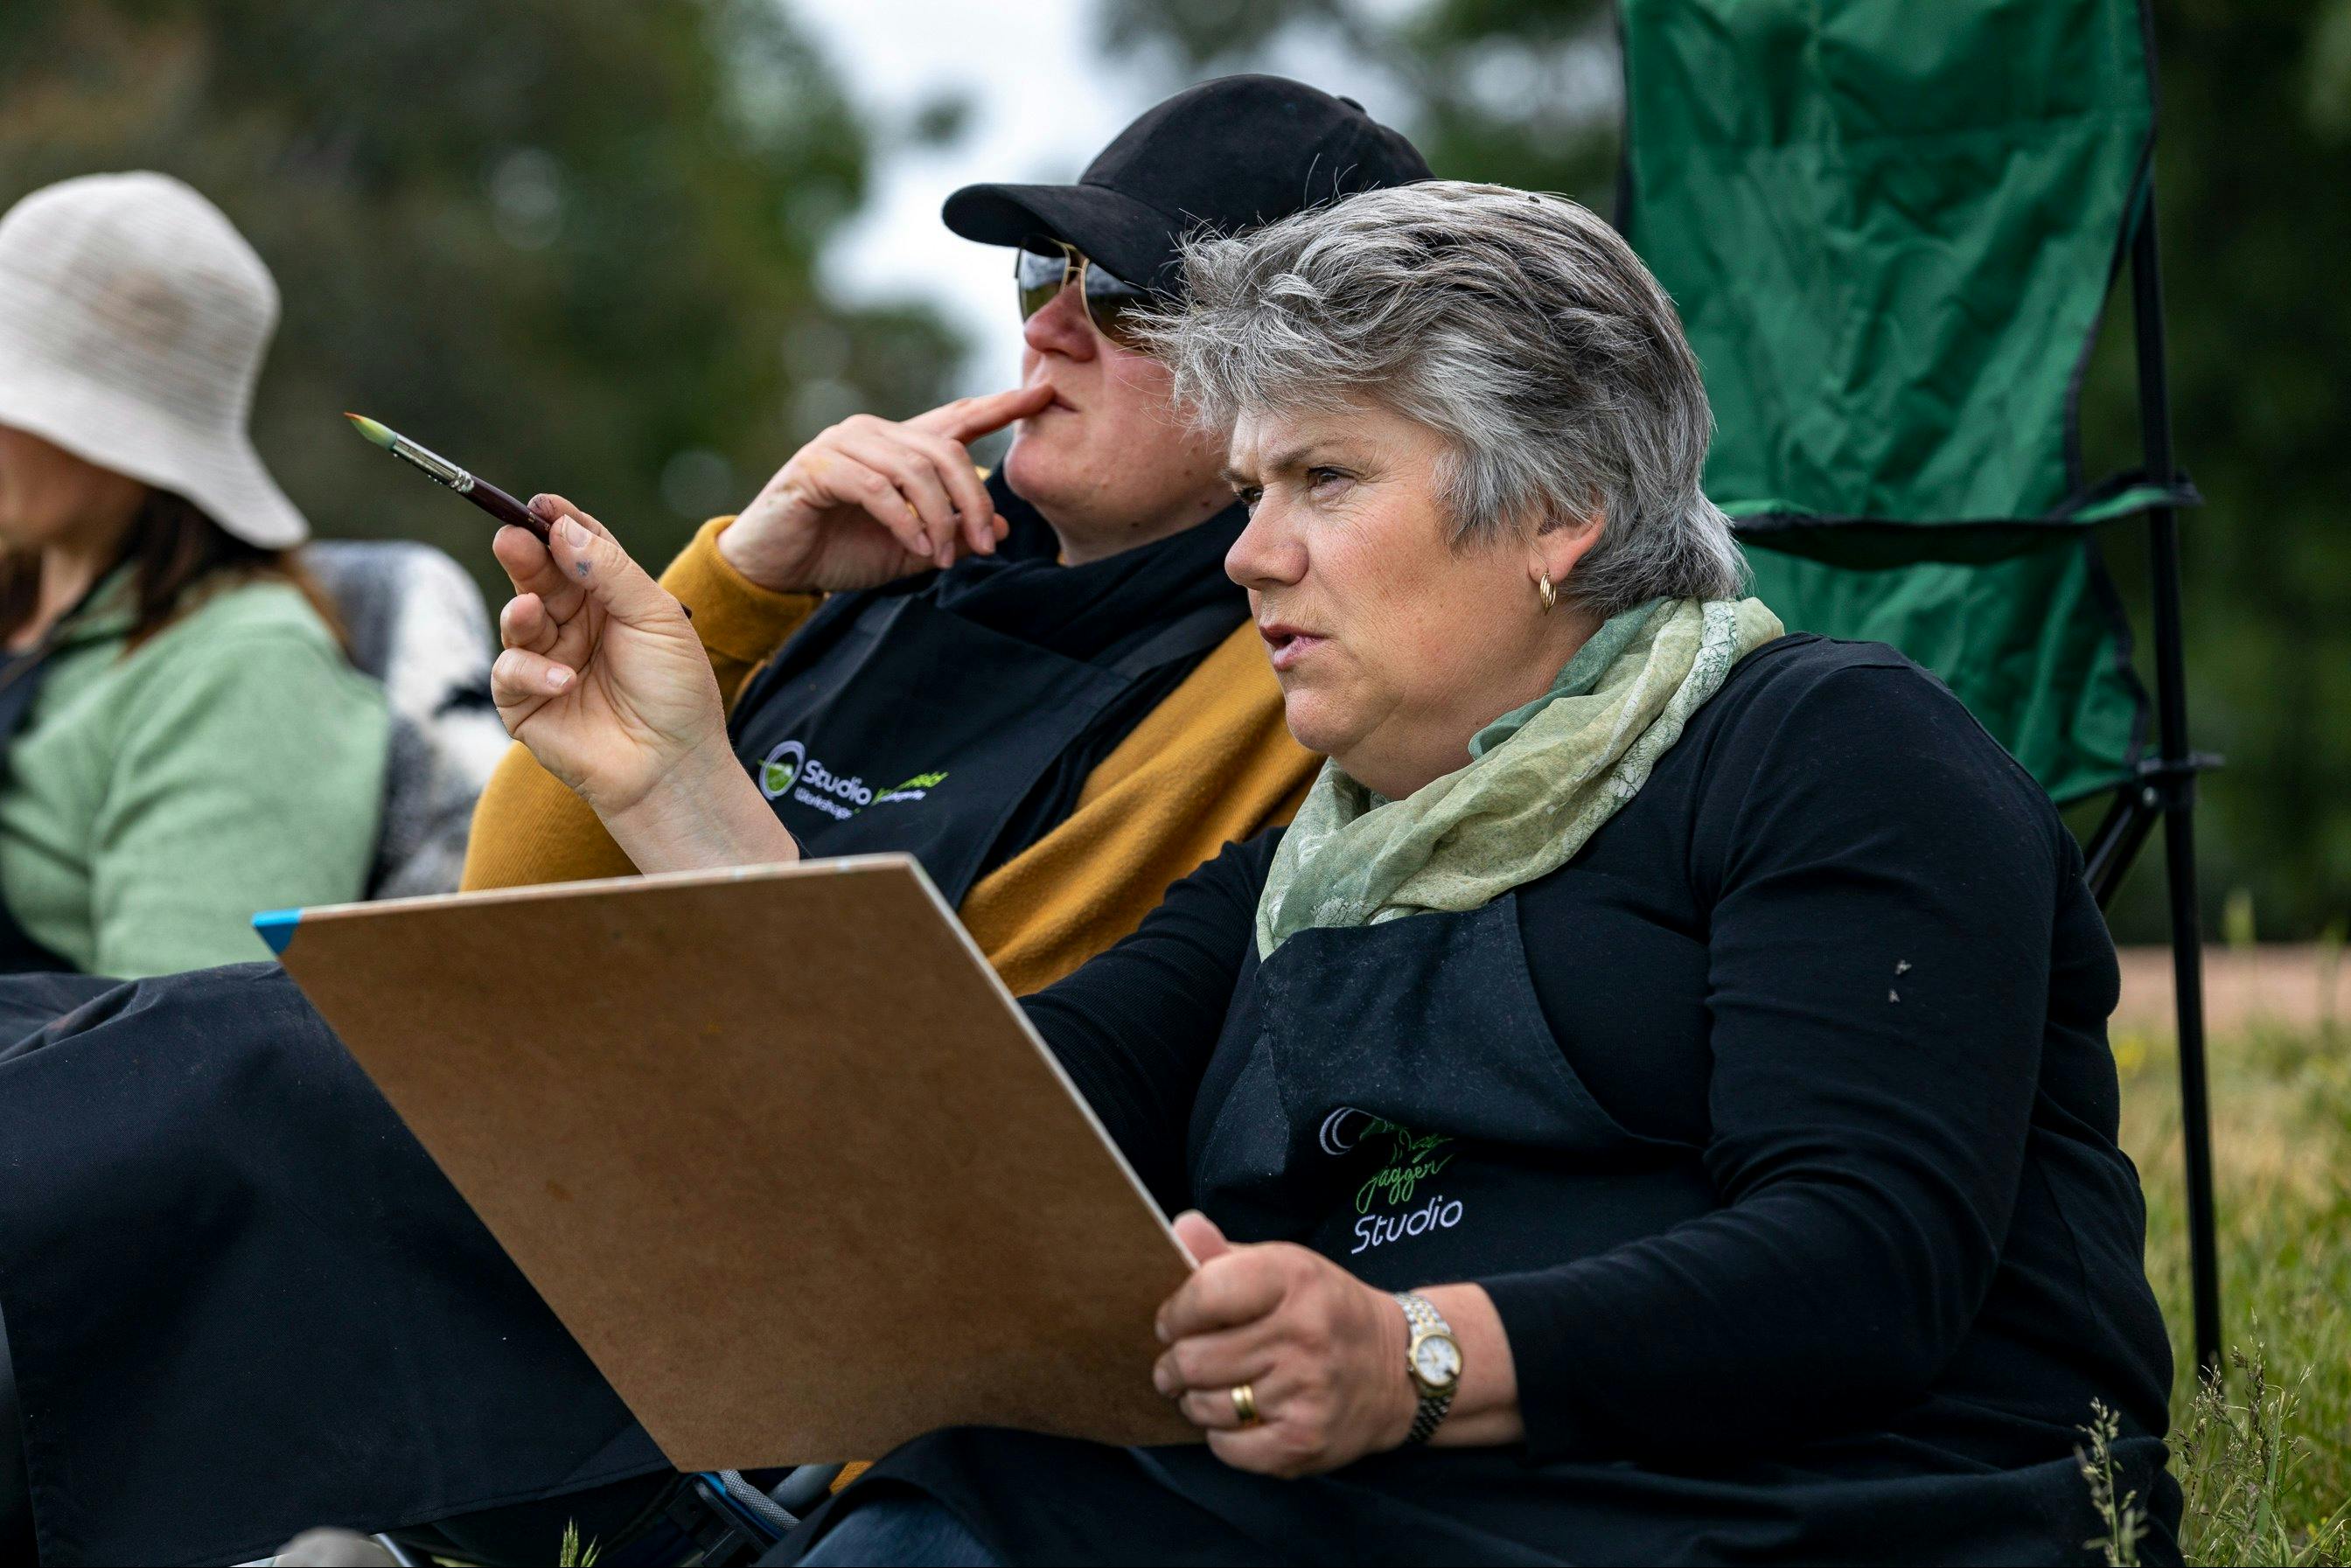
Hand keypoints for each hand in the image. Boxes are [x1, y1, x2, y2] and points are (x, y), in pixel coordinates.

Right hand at [490, 495, 730, 819]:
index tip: (541, 505)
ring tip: (530, 609)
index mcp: (610, 599)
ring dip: (521, 610)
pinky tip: (564, 680)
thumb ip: (610, 571)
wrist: (674, 765)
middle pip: (540, 576)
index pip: (577, 549)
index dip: (558, 525)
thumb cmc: (676, 691)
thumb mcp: (655, 617)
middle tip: (512, 537)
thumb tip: (562, 527)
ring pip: (517, 617)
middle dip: (525, 555)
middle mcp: (575, 625)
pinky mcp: (525, 702)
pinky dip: (532, 671)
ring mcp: (547, 660)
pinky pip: (510, 671)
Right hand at [719, 385, 1054, 592]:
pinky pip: (877, 488)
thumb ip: (952, 535)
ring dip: (940, 518)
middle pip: (945, 451)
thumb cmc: (839, 552)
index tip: (1044, 394)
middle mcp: (873, 433)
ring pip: (915, 470)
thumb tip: (1003, 527)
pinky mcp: (818, 467)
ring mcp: (843, 444)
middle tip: (985, 545)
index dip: (1001, 406)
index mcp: (899, 446)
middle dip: (974, 500)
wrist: (774, 569)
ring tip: (945, 556)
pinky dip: (904, 520)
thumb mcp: (910, 549)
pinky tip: (917, 546)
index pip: (958, 418)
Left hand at [1151, 1212, 1416, 1477]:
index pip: (1204, 1294)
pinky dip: (1221, 1436)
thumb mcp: (1285, 1267)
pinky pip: (1226, 1447)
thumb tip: (1180, 1228)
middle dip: (1173, 1365)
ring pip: (1203, 1405)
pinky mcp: (1304, 1441)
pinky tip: (1239, 1418)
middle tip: (1178, 1364)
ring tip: (1208, 1389)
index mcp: (1294, 1279)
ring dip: (1194, 1401)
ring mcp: (1306, 1392)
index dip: (1173, 1314)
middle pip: (1193, 1359)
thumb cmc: (1324, 1311)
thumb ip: (1224, 1253)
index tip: (1172, 1323)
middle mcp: (1303, 1334)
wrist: (1399, 1370)